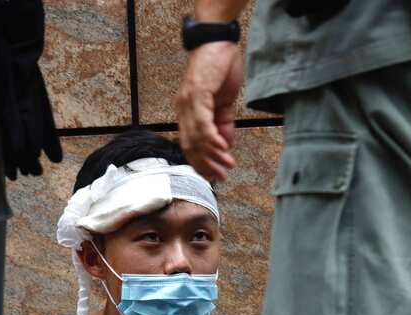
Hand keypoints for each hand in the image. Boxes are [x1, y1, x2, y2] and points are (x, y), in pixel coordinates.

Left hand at [175, 41, 243, 182]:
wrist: (218, 41)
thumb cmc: (220, 68)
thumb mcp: (224, 102)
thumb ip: (223, 124)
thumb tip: (225, 145)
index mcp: (188, 112)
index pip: (190, 145)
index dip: (201, 162)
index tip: (214, 176)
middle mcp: (183, 109)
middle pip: (190, 146)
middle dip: (206, 165)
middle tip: (220, 177)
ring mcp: (188, 102)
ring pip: (196, 137)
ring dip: (213, 155)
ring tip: (227, 165)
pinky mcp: (197, 93)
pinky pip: (202, 123)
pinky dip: (212, 138)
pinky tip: (223, 148)